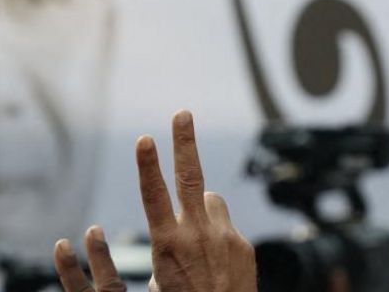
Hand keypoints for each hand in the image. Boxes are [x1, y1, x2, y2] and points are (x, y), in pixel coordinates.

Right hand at [53, 110, 256, 291]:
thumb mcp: (161, 280)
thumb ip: (170, 245)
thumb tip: (178, 228)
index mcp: (168, 243)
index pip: (154, 195)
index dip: (147, 164)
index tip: (145, 139)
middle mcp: (196, 235)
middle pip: (190, 177)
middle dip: (184, 142)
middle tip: (182, 114)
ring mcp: (224, 238)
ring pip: (210, 200)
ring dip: (201, 207)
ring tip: (198, 237)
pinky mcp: (244, 245)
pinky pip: (225, 225)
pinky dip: (218, 233)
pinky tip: (217, 259)